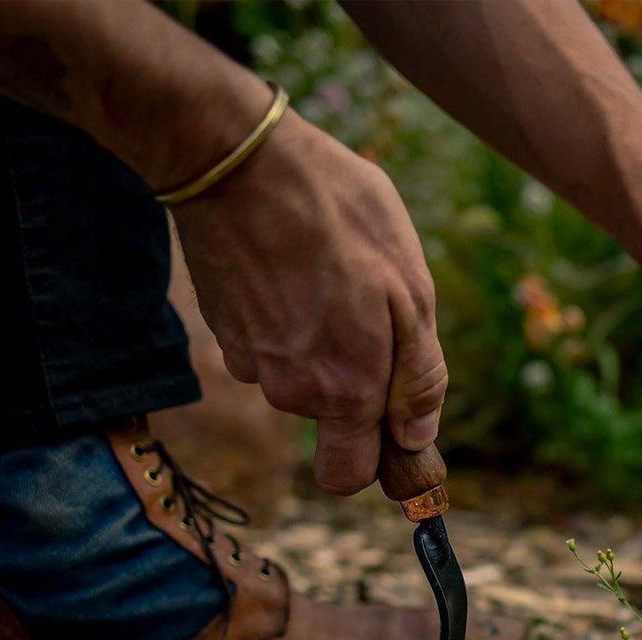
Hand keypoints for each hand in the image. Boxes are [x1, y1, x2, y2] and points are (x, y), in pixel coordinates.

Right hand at [170, 111, 446, 494]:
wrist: (237, 160)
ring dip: (323, 340)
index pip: (348, 477)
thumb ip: (418, 378)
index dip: (374, 460)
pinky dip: (286, 318)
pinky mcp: (223, 332)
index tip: (391, 429)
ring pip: (301, 376)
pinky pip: (269, 346)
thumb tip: (416, 438)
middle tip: (368, 311)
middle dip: (357, 380)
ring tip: (330, 274)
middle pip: (332, 418)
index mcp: (345, 391)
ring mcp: (250, 364)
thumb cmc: (340, 217)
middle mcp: (291, 392)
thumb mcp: (412, 290)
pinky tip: (293, 266)